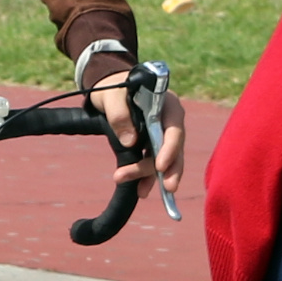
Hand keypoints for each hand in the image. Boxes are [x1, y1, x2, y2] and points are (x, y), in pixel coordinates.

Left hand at [92, 71, 188, 203]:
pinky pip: (152, 163)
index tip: (161, 166)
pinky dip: (147, 177)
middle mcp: (168, 120)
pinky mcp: (150, 144)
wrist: (107, 90)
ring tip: (141, 192)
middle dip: (170, 169)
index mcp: (167, 104)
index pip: (174, 129)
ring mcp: (160, 134)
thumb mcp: (112, 96)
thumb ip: (120, 114)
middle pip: (173, 148)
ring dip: (152, 176)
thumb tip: (131, 142)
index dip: (170, 148)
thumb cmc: (113, 88)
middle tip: (168, 188)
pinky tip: (141, 190)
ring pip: (162, 159)